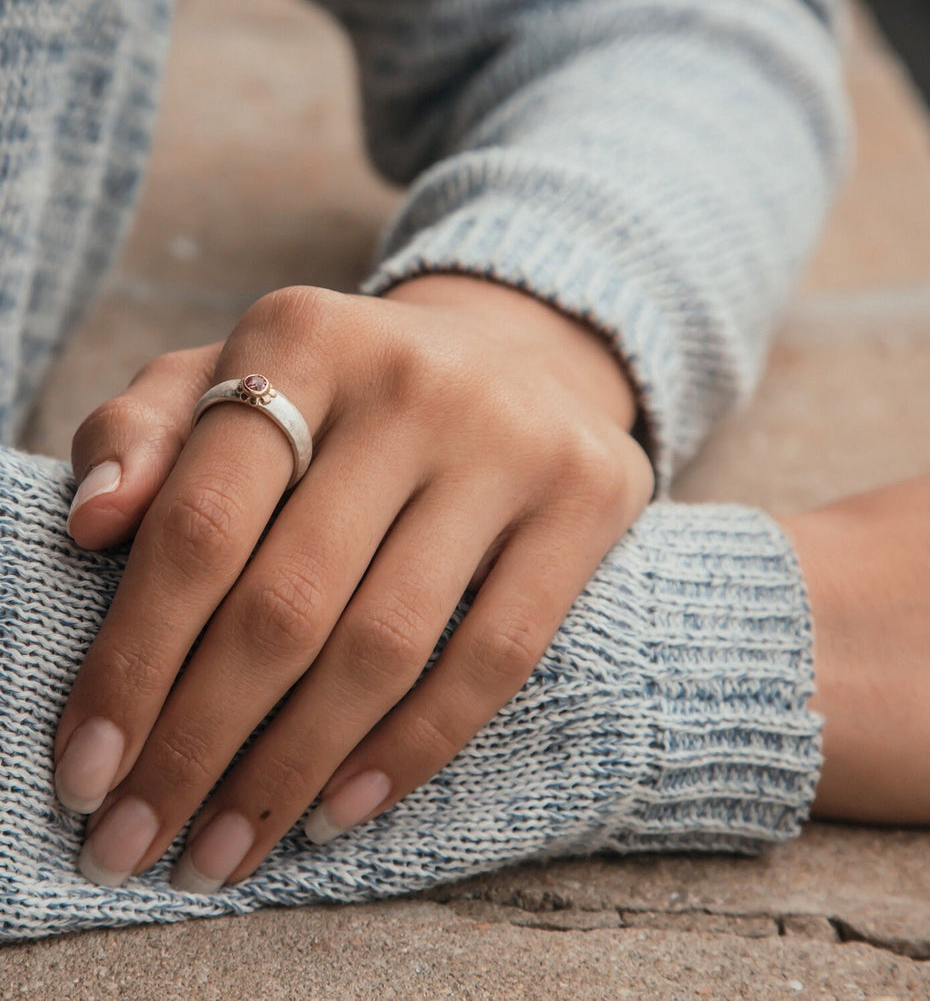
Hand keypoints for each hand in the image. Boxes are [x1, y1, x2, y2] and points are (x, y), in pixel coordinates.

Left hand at [57, 277, 654, 891]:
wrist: (516, 356)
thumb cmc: (347, 390)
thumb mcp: (235, 376)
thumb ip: (147, 432)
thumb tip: (90, 525)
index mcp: (302, 337)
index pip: (200, 523)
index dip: (133, 662)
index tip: (82, 774)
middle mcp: (413, 382)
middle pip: (287, 601)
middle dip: (196, 745)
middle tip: (133, 845)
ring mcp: (512, 442)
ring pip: (387, 645)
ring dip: (290, 771)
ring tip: (222, 851)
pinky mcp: (588, 498)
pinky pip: (497, 655)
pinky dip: (411, 750)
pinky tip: (338, 810)